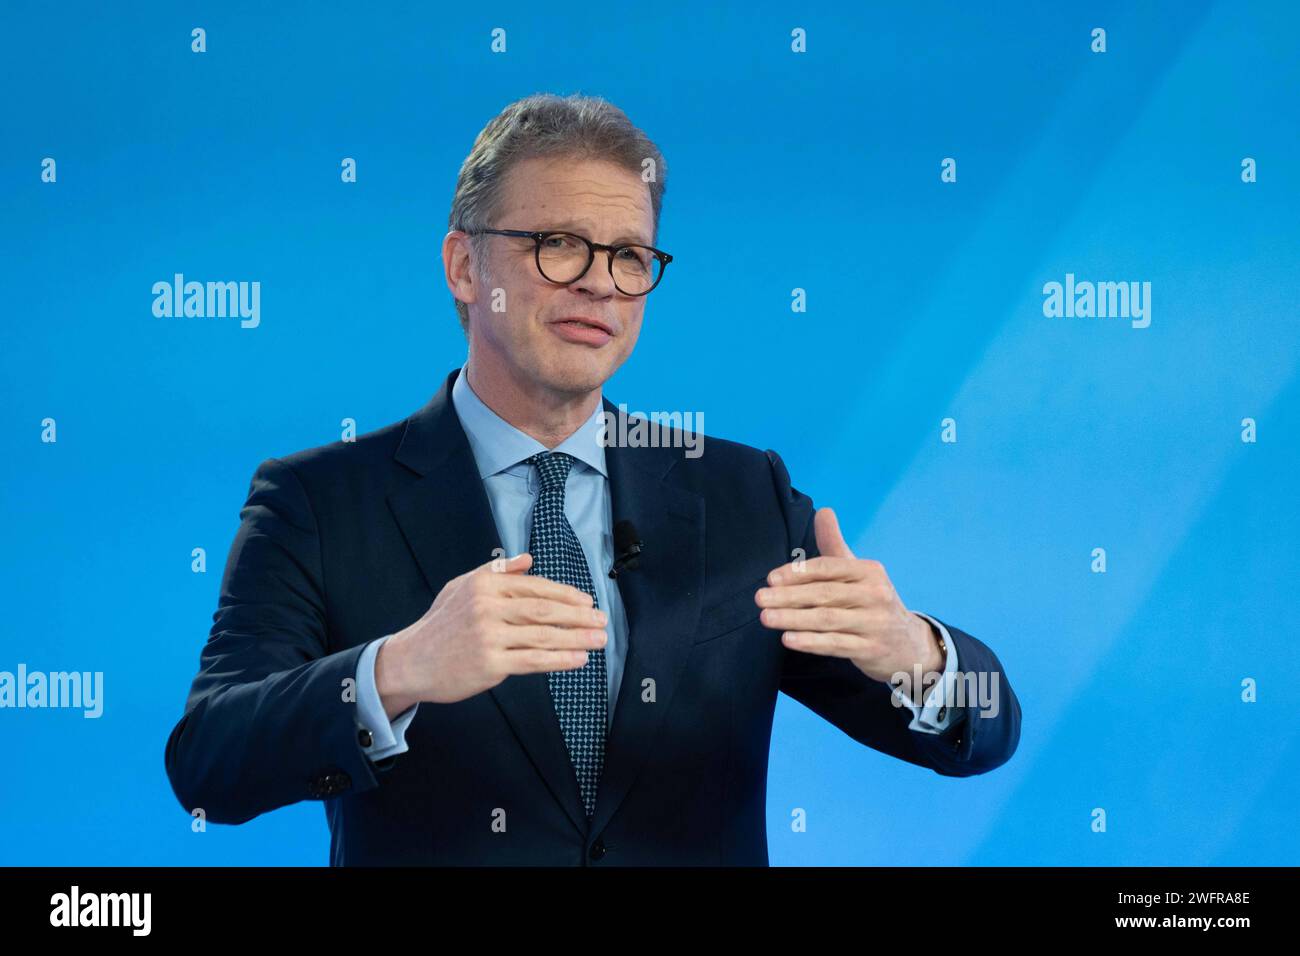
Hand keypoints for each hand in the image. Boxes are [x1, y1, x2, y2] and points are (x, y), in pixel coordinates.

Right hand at [375, 552, 607, 715]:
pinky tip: (578, 659)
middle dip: (578, 615)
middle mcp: (487, 607)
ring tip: (599, 639)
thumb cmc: (440, 625)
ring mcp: (489, 636)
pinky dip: (560, 659)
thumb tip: (527, 559)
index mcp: (484, 584)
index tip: (587, 601)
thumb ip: (496, 571)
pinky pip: (533, 660)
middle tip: (601, 620)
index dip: (566, 594)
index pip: (535, 587)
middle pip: (544, 610)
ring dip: (577, 637)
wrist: (410, 661)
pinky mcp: (489, 664)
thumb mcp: (461, 586)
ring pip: (543, 635)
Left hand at [754, 507, 941, 683]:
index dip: (798, 573)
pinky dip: (811, 642)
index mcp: (869, 571)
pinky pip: (836, 645)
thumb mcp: (859, 571)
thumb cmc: (872, 602)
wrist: (909, 643)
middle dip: (789, 596)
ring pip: (827, 620)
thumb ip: (835, 545)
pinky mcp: (871, 649)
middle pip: (825, 594)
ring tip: (766, 617)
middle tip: (759, 598)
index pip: (829, 568)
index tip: (771, 579)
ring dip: (793, 619)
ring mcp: (875, 623)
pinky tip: (789, 639)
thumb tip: (823, 511)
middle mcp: (875, 594)